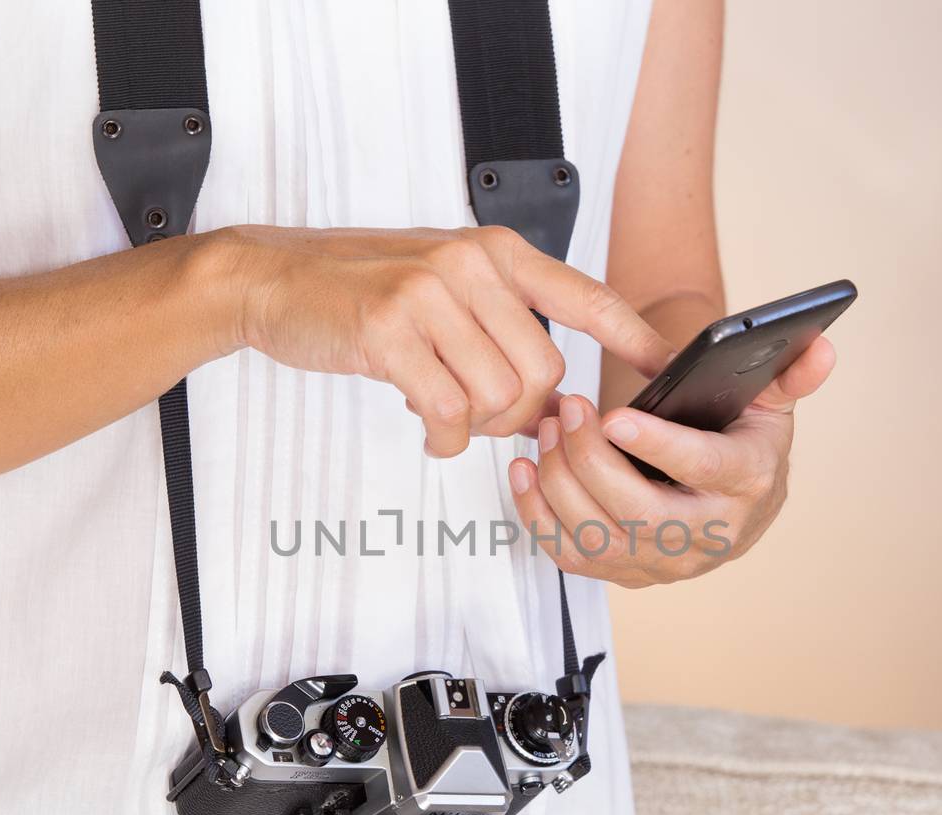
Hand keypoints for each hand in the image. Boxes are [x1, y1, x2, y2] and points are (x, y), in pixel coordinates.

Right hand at [228, 225, 668, 456]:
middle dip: (522, 415)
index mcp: (496, 251)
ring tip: (447, 414)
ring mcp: (429, 294)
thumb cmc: (363, 290)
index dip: (632, 338)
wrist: (275, 280)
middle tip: (487, 417)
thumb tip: (554, 404)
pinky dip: (444, 436)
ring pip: (498, 396)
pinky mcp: (389, 332)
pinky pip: (448, 411)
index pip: (585, 296)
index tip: (666, 370)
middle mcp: (471, 264)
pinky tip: (427, 427)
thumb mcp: (445, 286)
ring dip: (478, 426)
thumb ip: (501, 327)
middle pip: (543, 371)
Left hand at [507, 336, 835, 587]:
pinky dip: (538, 514)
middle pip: (637, 512)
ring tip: (548, 428)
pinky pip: (571, 555)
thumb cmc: (740, 440)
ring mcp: (663, 562)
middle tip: (567, 410)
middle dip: (591, 459)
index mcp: (747, 484)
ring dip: (560, 480)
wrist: (732, 501)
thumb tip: (819, 348)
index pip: (701, 469)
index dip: (657, 445)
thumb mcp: (769, 404)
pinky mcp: (625, 573)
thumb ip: (790, 374)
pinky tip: (526, 470)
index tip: (614, 415)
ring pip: (598, 535)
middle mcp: (708, 535)